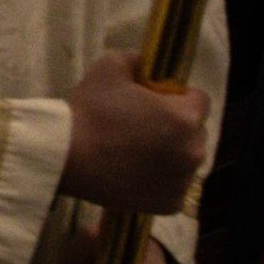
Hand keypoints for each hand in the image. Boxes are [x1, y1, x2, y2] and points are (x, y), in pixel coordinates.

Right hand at [60, 52, 210, 213]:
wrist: (64, 156)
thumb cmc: (89, 111)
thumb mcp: (109, 67)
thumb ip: (137, 60)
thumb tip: (147, 63)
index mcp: (184, 118)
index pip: (199, 100)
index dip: (176, 96)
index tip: (152, 101)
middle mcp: (193, 151)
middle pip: (194, 132)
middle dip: (175, 127)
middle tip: (140, 127)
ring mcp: (182, 181)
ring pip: (185, 160)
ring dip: (169, 154)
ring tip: (134, 152)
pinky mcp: (169, 204)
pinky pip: (173, 187)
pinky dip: (160, 181)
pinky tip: (135, 173)